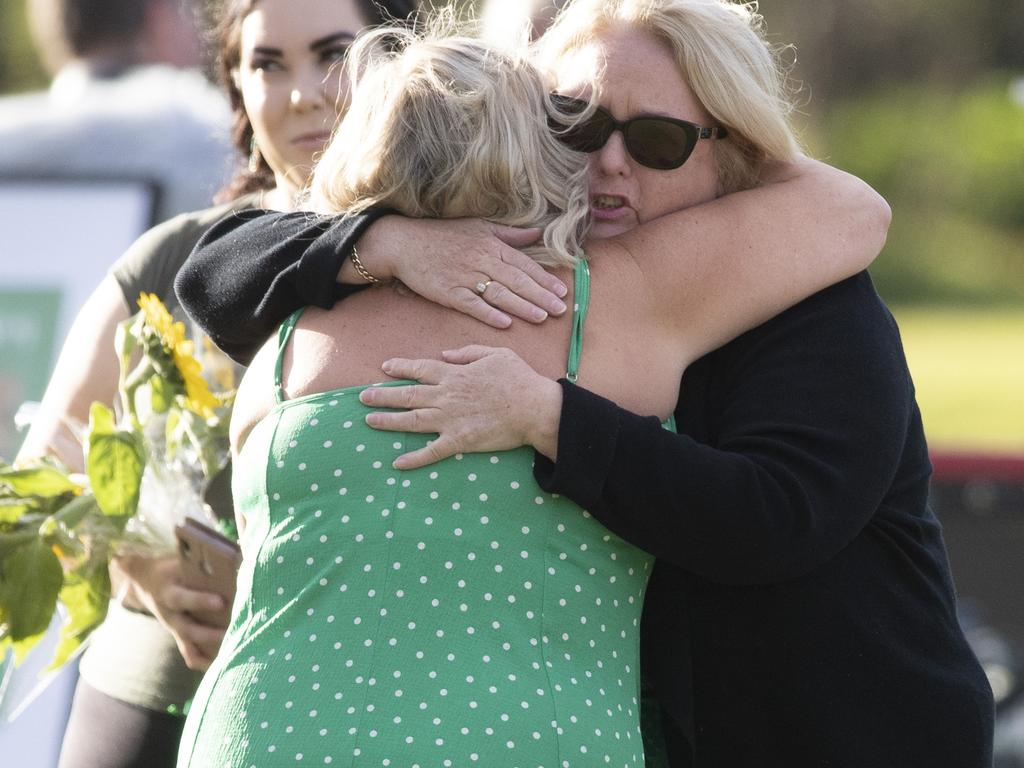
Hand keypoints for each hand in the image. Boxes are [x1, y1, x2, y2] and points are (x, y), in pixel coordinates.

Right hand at [114, 553, 227, 670]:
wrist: (145, 581)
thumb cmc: (173, 567)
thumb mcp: (179, 560)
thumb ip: (201, 560)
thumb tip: (239, 553)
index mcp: (168, 591)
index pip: (182, 598)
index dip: (200, 601)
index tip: (220, 602)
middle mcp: (169, 614)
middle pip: (186, 628)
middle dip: (208, 633)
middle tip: (231, 632)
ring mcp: (173, 627)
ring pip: (189, 645)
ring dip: (211, 649)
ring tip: (234, 649)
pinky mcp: (179, 636)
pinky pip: (190, 654)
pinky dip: (205, 661)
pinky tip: (224, 662)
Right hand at [357, 217, 568, 328]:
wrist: (404, 242)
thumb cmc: (443, 235)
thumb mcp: (478, 227)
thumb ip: (509, 234)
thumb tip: (537, 234)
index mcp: (491, 245)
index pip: (523, 264)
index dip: (544, 279)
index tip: (562, 291)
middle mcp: (481, 260)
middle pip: (516, 281)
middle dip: (540, 296)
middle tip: (560, 310)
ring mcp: (464, 277)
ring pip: (498, 293)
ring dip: (521, 306)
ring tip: (541, 318)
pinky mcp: (448, 292)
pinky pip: (471, 304)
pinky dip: (488, 313)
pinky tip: (505, 323)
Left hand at [359, 346, 562, 468]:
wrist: (535, 408)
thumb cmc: (519, 379)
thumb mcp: (495, 353)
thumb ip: (467, 352)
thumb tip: (445, 354)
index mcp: (454, 374)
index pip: (420, 369)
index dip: (400, 368)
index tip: (385, 368)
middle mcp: (446, 396)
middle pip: (407, 395)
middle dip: (382, 395)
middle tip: (361, 397)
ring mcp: (450, 419)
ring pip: (412, 421)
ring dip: (388, 421)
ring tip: (368, 421)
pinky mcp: (459, 441)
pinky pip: (432, 452)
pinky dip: (414, 458)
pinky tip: (397, 463)